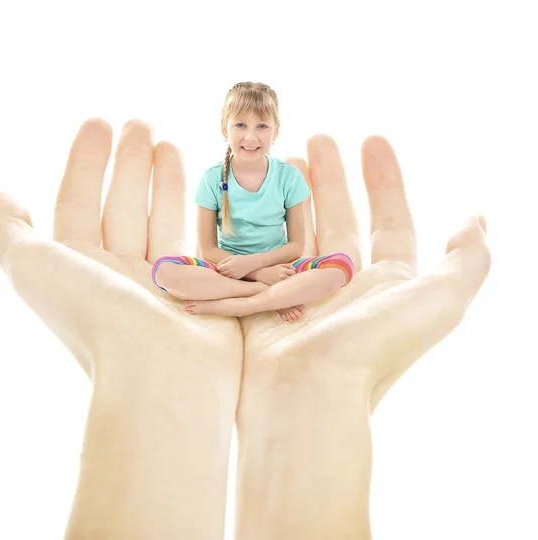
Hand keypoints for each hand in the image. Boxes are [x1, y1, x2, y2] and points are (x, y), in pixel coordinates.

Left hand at [0, 119, 240, 539]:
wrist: (162, 377)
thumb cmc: (95, 319)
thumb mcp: (31, 269)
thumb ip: (8, 231)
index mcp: (76, 269)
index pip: (76, 203)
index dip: (84, 161)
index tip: (99, 122)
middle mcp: (115, 276)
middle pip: (119, 206)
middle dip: (126, 163)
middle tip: (139, 122)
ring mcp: (160, 283)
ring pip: (156, 218)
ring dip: (159, 178)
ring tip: (166, 141)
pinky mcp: (198, 290)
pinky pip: (191, 240)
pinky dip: (193, 212)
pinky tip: (199, 186)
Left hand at [217, 254, 257, 279]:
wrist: (250, 263)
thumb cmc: (240, 259)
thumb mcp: (231, 257)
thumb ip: (223, 261)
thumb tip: (218, 266)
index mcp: (229, 265)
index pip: (219, 268)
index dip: (219, 267)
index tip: (221, 266)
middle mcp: (231, 271)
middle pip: (221, 273)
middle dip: (221, 271)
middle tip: (224, 268)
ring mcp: (234, 275)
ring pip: (225, 277)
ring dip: (225, 274)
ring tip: (228, 270)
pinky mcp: (237, 278)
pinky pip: (230, 278)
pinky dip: (229, 276)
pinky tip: (232, 273)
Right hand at [233, 135, 490, 537]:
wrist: (305, 396)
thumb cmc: (372, 349)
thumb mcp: (438, 303)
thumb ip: (467, 261)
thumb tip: (477, 220)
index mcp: (387, 283)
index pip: (390, 220)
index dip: (385, 180)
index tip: (371, 139)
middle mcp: (345, 286)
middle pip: (340, 219)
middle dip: (330, 178)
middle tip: (315, 139)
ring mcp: (302, 293)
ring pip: (299, 231)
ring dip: (292, 196)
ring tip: (279, 161)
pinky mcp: (264, 300)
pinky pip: (263, 253)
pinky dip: (257, 225)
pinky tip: (248, 199)